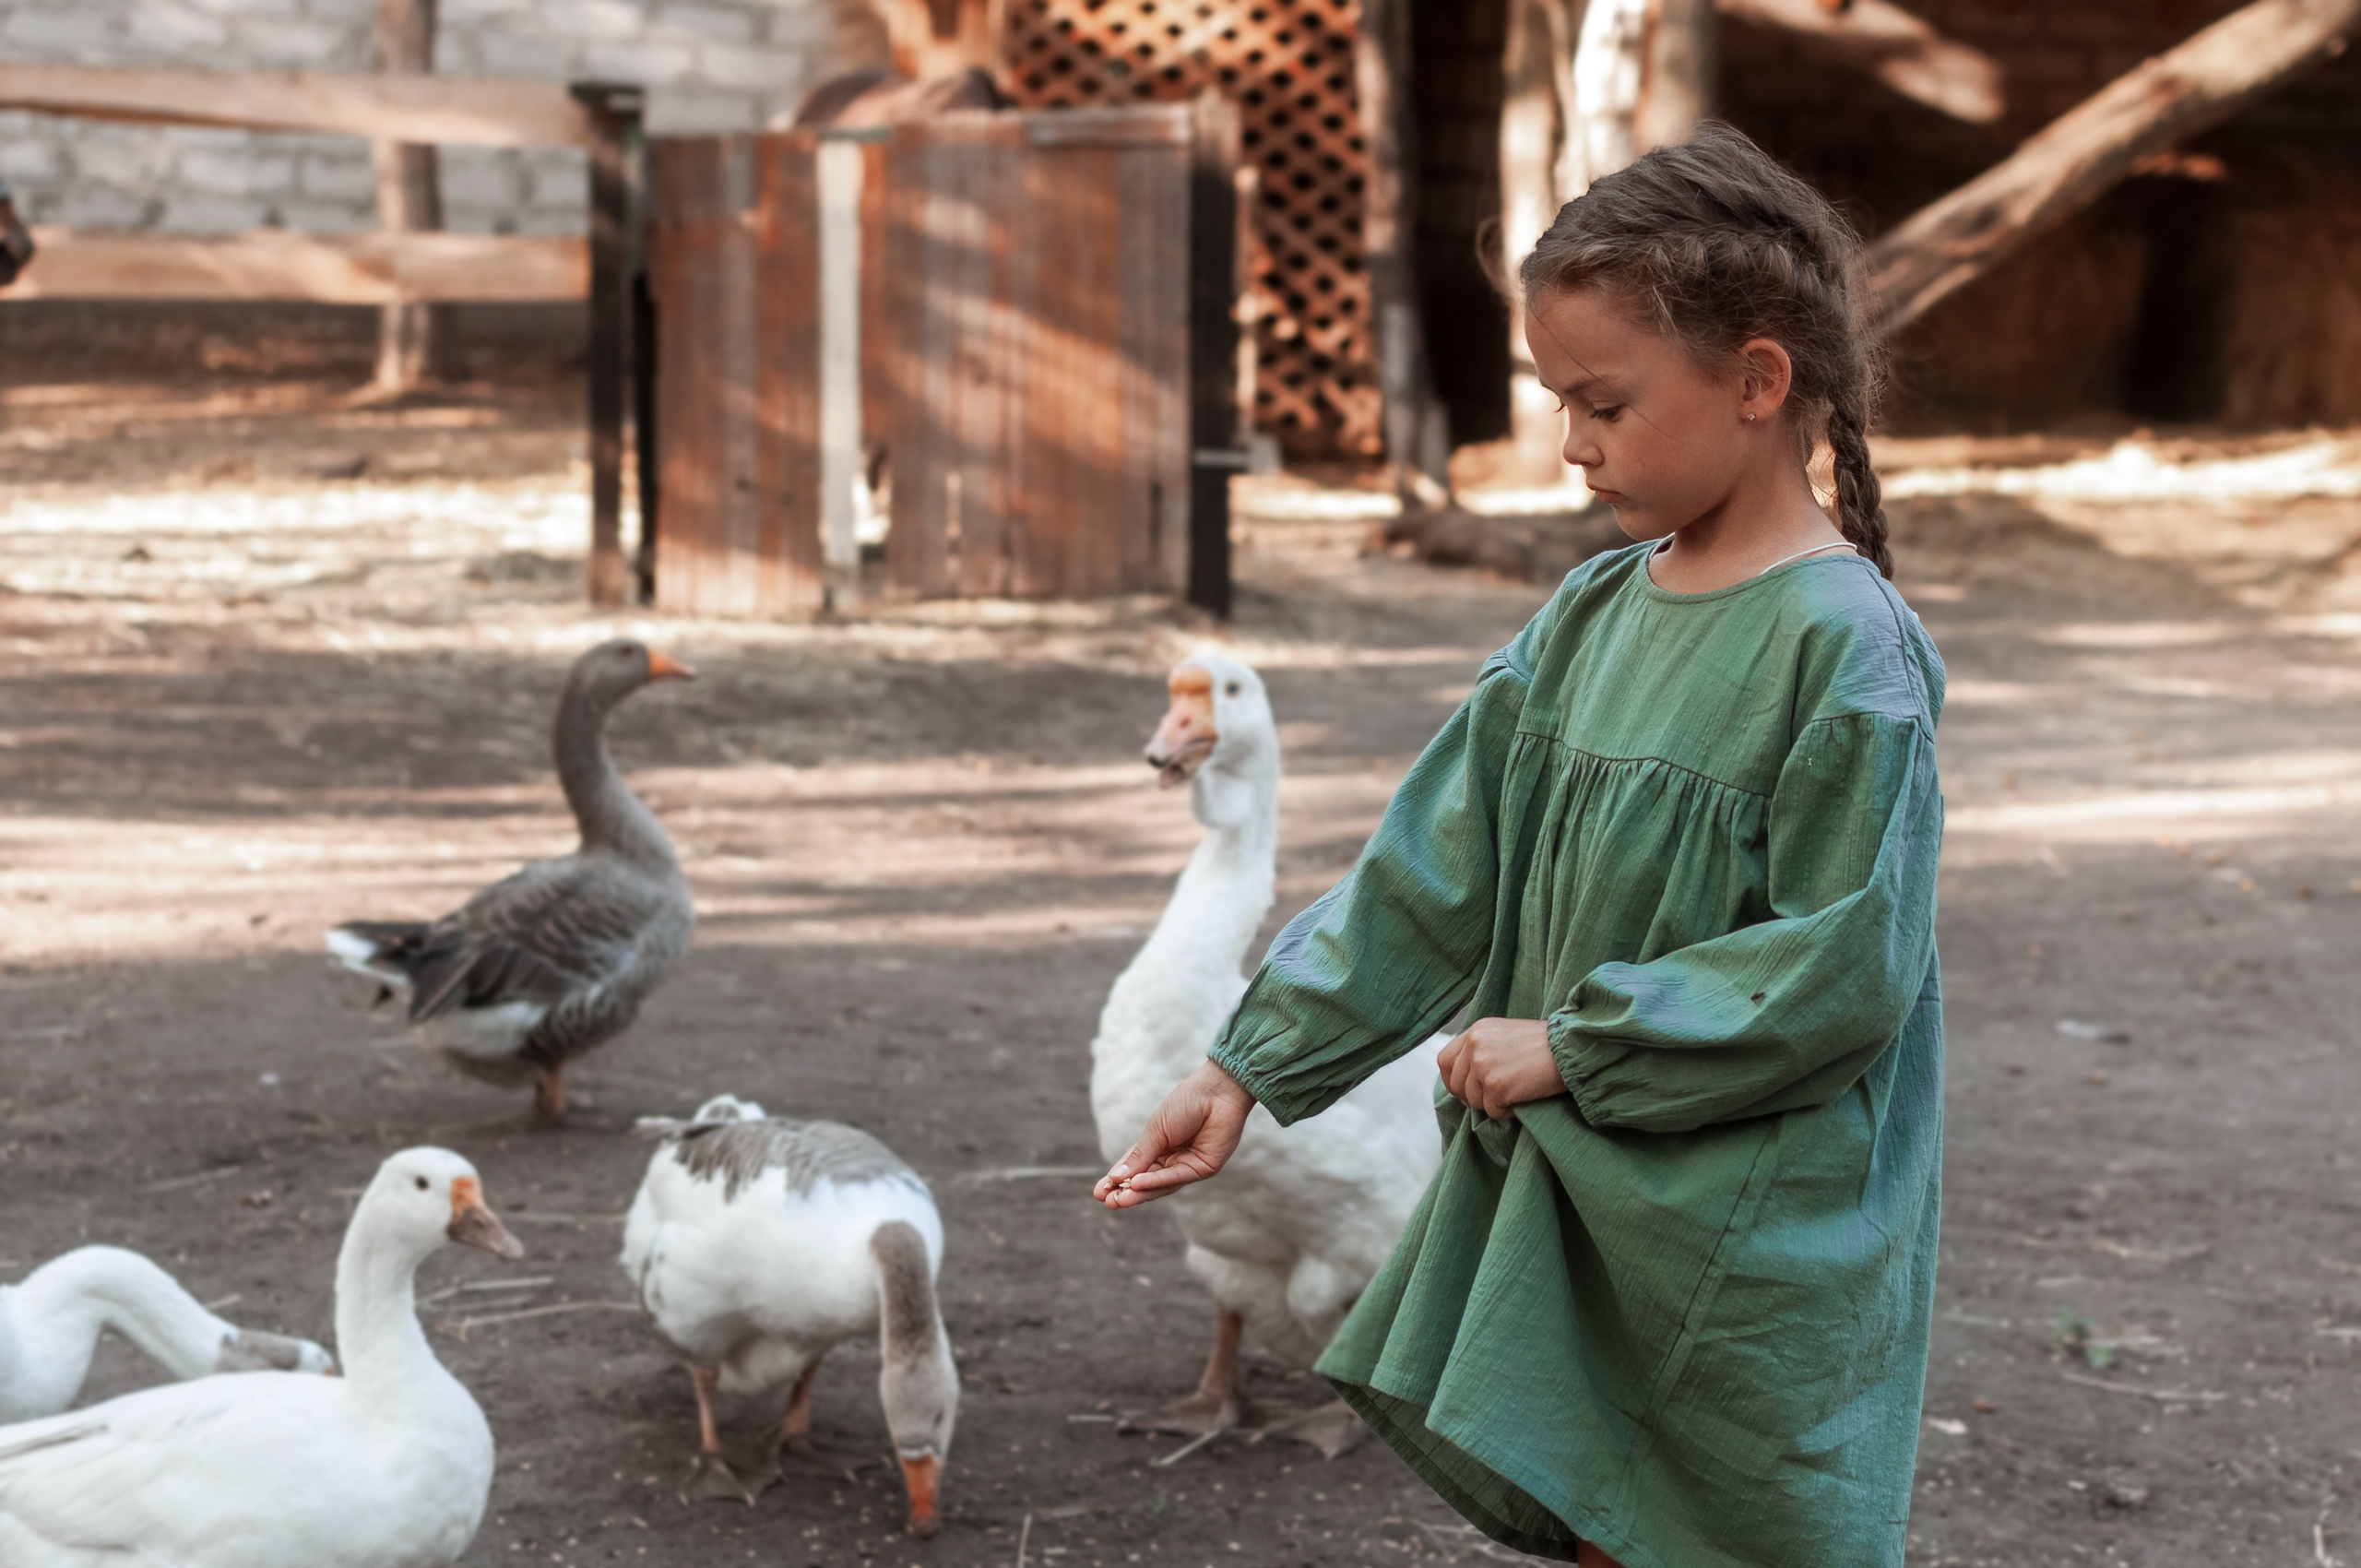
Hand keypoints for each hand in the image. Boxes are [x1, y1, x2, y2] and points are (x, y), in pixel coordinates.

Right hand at [1093, 1060, 1254, 1208]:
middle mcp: (1172, 1158)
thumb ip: (1140, 1155)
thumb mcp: (1157, 1129)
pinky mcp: (1203, 1168)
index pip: (1134, 1168)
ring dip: (1139, 1193)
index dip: (1116, 1180)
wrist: (1218, 1090)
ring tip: (1118, 1199)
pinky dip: (1157, 1182)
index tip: (1097, 1192)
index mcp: (1158, 1145)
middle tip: (1106, 1201)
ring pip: (1160, 1185)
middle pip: (1146, 1181)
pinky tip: (1138, 1183)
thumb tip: (1115, 1177)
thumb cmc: (1187, 1102)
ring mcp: (1187, 1165)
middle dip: (1126, 1192)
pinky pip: (1177, 1178)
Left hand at [1436, 1018, 1567, 1120]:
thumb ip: (1482, 1049)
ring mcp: (1483, 1065)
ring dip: (1492, 1104)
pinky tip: (1522, 1099)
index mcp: (1476, 1030)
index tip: (1465, 1091)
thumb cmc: (1545, 1045)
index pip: (1444, 1060)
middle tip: (1493, 1099)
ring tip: (1516, 1093)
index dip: (1452, 1080)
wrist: (1571, 1049)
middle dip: (1471, 1097)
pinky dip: (1506, 1112)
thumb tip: (1466, 1078)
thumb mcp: (1505, 1035)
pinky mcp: (1496, 1086)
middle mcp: (1475, 1045)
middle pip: (1455, 1084)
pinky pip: (1491, 1111)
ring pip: (1473, 1100)